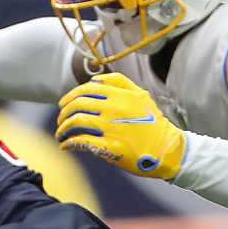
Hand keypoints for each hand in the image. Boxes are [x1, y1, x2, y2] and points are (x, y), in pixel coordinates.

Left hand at [55, 73, 186, 179]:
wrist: (167, 149)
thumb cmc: (153, 123)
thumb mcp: (141, 95)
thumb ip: (119, 83)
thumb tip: (95, 79)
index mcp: (120, 95)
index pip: (86, 89)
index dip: (70, 96)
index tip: (63, 104)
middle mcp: (113, 109)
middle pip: (77, 105)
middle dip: (64, 113)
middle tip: (60, 120)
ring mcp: (111, 128)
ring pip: (76, 122)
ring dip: (63, 128)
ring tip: (60, 134)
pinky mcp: (110, 147)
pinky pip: (82, 142)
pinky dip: (69, 143)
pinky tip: (66, 146)